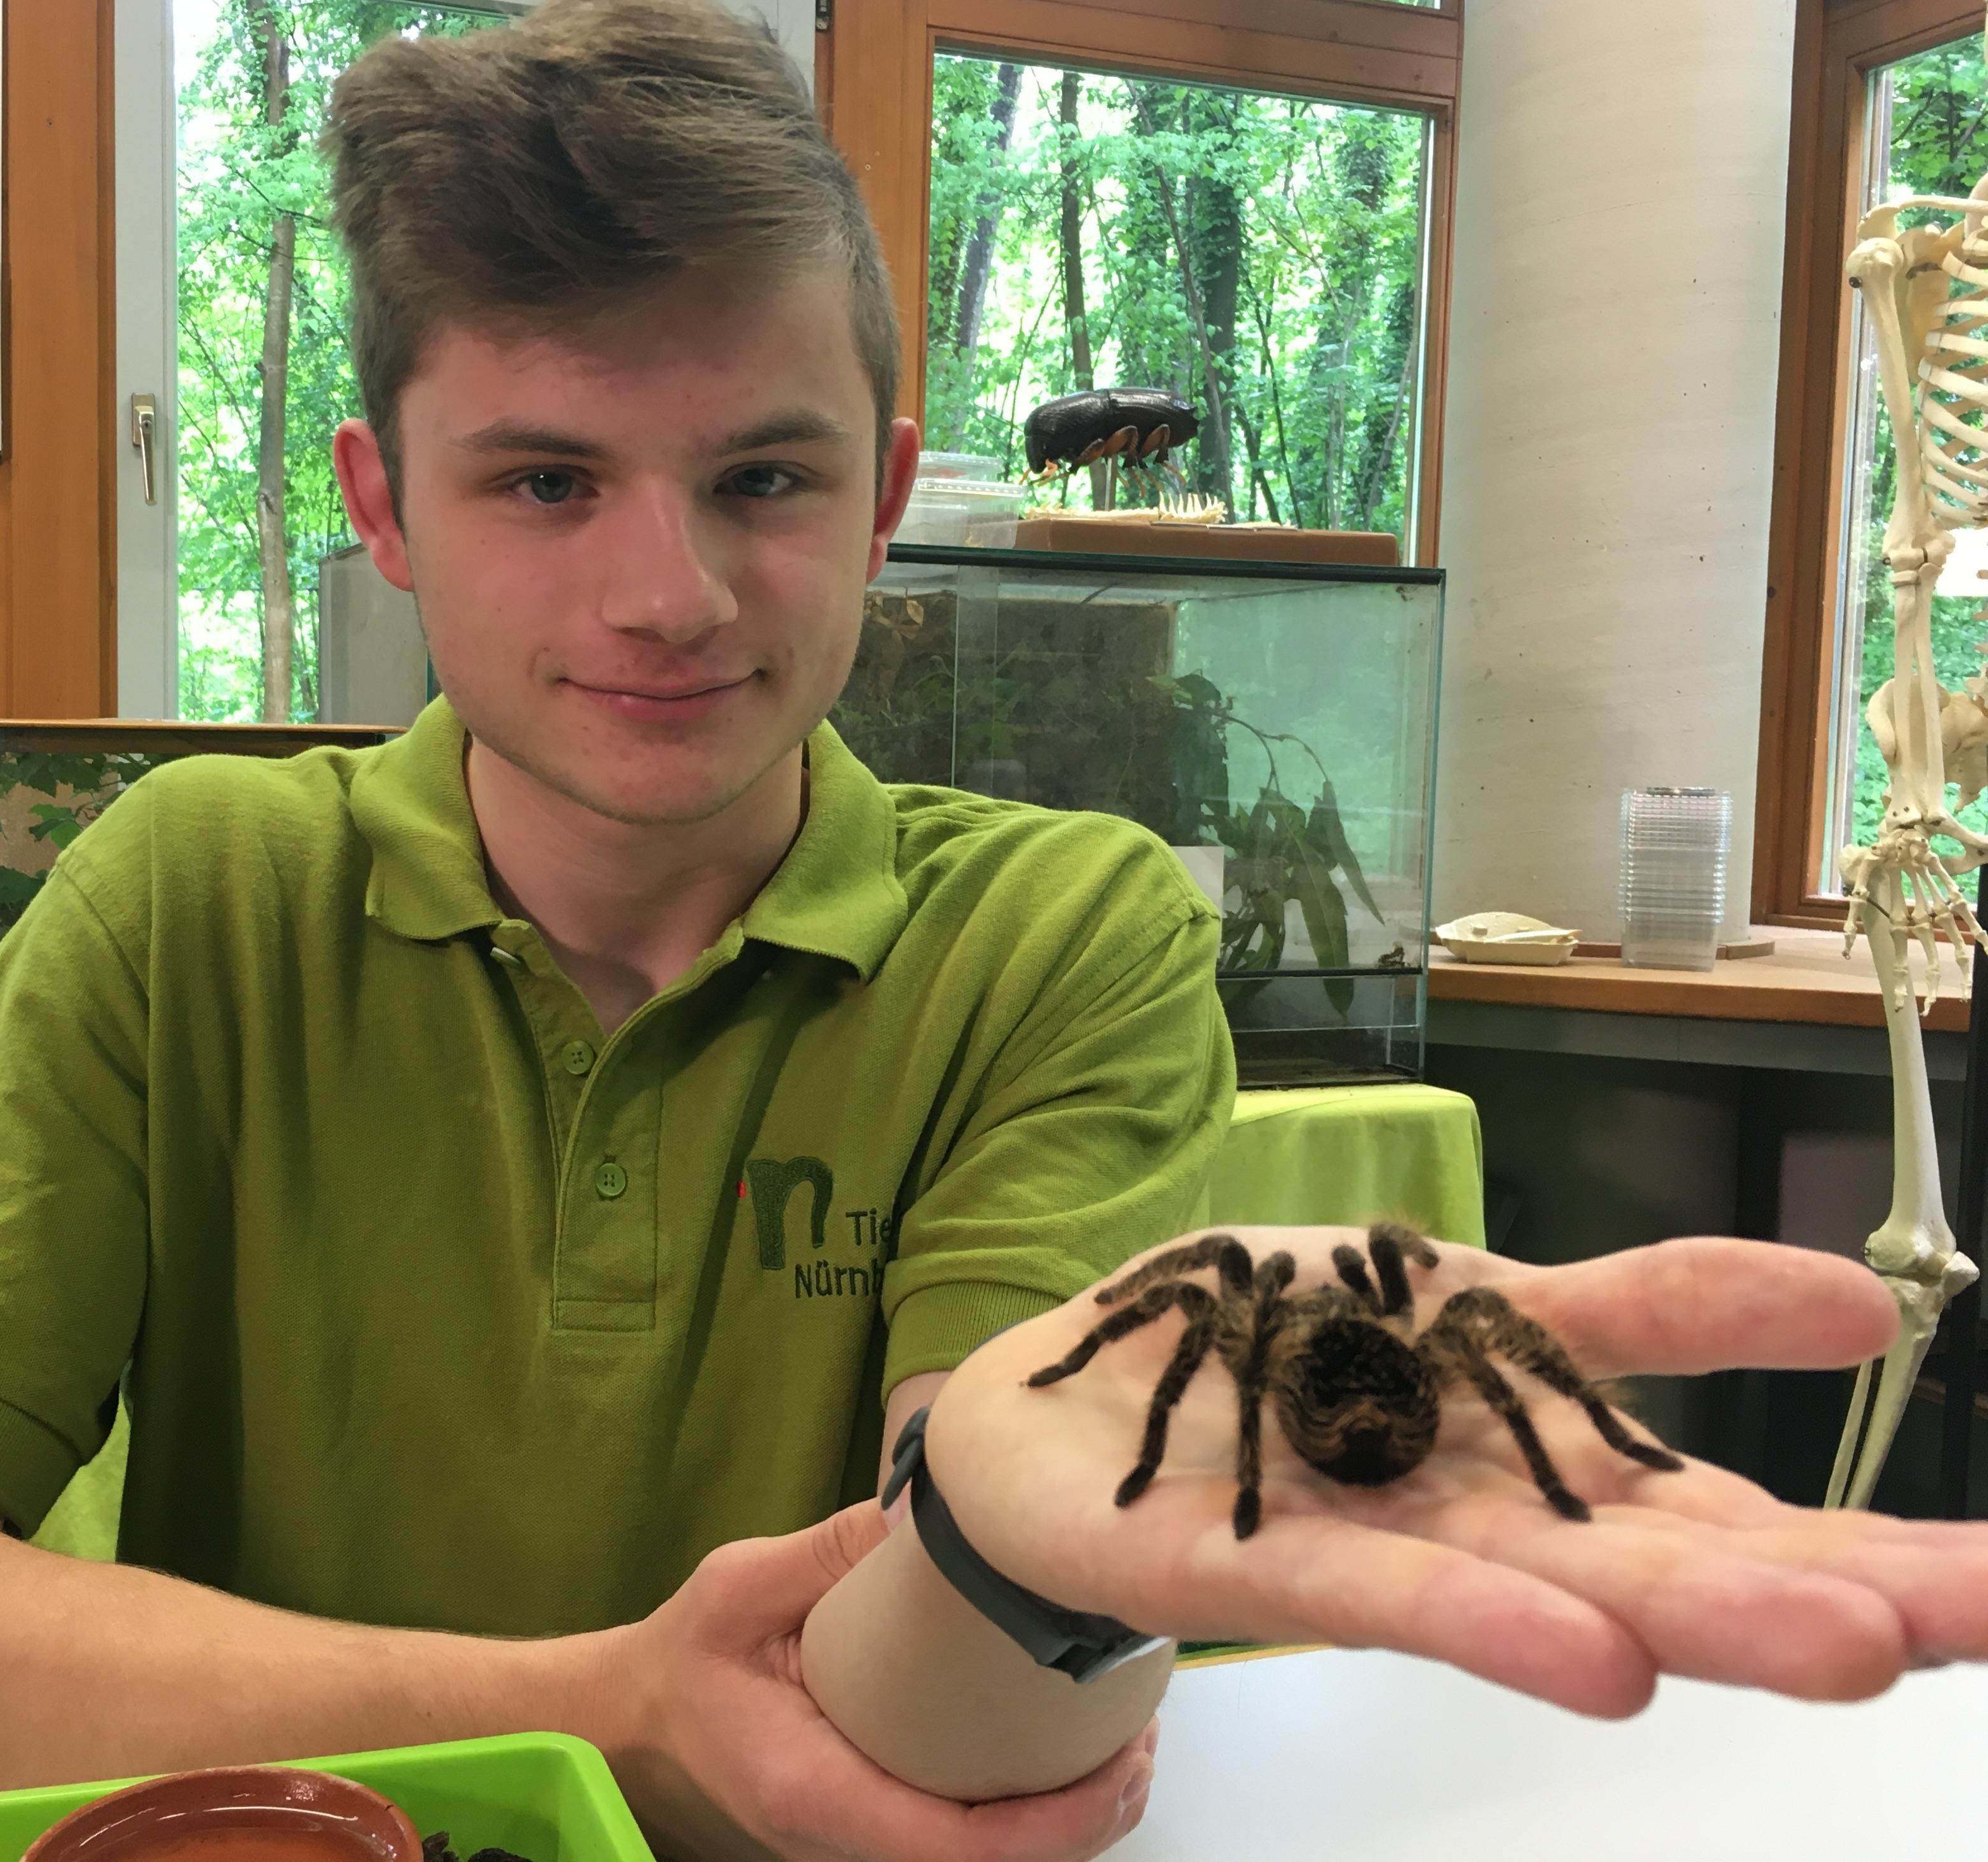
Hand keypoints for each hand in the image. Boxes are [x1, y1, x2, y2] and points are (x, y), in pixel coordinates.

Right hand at [602, 1502, 1154, 1861]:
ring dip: (1072, 1819)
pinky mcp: (877, 1826)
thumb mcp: (737, 1589)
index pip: (959, 1847)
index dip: (1058, 1822)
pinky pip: (969, 1840)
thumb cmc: (682, 1662)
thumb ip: (824, 1552)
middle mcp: (846, 1839)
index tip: (1124, 1764)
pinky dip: (1034, 1812)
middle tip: (1148, 1734)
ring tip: (1131, 1738)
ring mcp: (864, 1842)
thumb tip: (920, 1508)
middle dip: (1090, 1818)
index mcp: (815, 1792)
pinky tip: (1069, 1749)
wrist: (633, 1724)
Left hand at [928, 1229, 1987, 1718]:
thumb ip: (1655, 1310)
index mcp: (1538, 1465)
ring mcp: (1368, 1550)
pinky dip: (1483, 1618)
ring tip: (1848, 1652)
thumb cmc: (1280, 1353)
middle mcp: (1479, 1524)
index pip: (1728, 1510)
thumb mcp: (1485, 1301)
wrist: (1063, 1399)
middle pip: (1662, 1564)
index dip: (1867, 1544)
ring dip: (1688, 1624)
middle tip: (1968, 1620)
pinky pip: (1373, 1590)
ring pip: (1545, 1591)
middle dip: (1822, 1596)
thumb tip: (1859, 1302)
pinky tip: (1594, 1660)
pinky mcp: (1238, 1563)